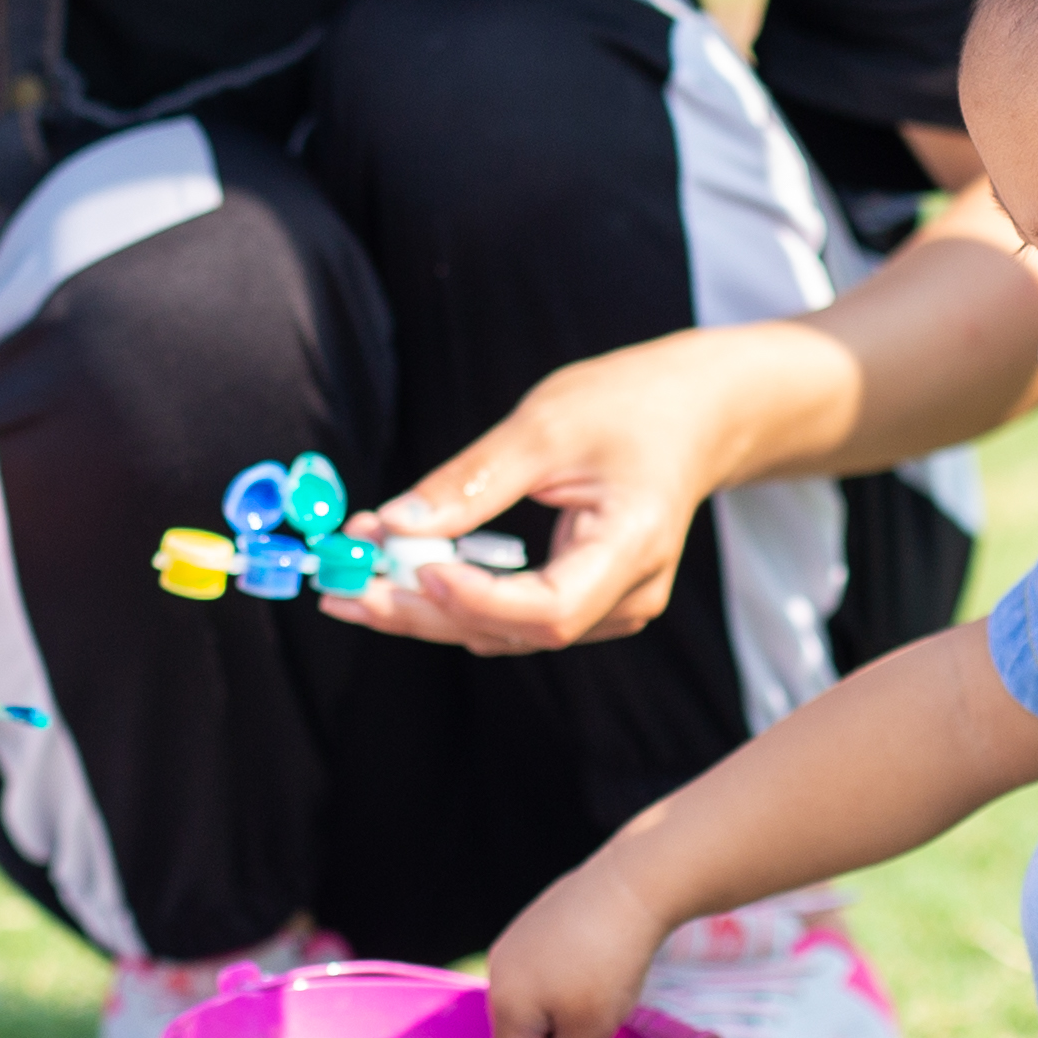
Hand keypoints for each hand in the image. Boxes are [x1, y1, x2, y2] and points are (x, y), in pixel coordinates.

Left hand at [356, 332, 791, 656]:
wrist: (696, 414)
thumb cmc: (631, 406)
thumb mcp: (544, 427)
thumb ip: (469, 482)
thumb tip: (392, 526)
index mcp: (634, 547)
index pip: (548, 609)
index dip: (474, 600)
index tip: (407, 565)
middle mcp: (629, 594)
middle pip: (514, 632)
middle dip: (420, 612)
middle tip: (340, 588)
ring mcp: (612, 606)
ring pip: (505, 632)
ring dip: (426, 609)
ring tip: (351, 578)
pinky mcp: (589, 601)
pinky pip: (512, 616)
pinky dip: (453, 596)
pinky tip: (399, 571)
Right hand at [483, 857, 674, 1037]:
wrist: (630, 884)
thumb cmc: (607, 965)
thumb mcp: (592, 1032)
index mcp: (506, 1008)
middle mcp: (499, 975)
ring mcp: (516, 944)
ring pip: (531, 1006)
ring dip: (555, 1028)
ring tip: (592, 1030)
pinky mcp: (537, 923)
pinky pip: (542, 976)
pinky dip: (560, 995)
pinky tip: (590, 988)